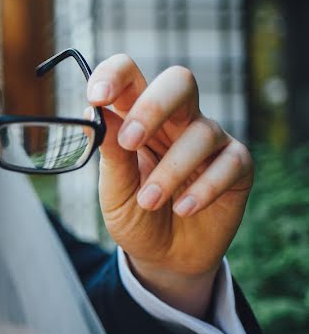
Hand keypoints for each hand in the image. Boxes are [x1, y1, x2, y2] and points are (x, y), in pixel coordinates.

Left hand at [88, 55, 253, 317]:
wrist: (163, 258)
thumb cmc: (136, 215)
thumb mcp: (114, 190)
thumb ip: (110, 154)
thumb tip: (95, 112)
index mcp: (137, 116)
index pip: (130, 75)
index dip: (114, 76)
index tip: (96, 97)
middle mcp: (176, 120)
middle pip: (179, 81)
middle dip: (153, 106)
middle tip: (129, 142)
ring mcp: (210, 140)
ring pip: (201, 131)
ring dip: (171, 170)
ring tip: (149, 201)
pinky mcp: (237, 166)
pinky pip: (229, 164)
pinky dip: (203, 188)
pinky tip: (183, 209)